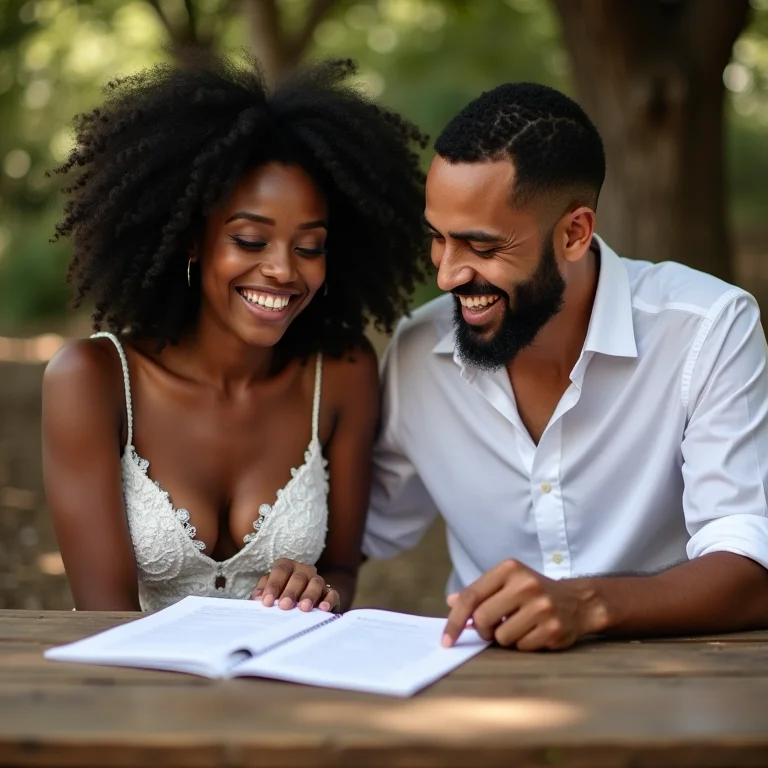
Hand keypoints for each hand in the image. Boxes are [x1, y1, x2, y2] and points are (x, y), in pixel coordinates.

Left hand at [251, 558, 339, 611]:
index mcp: (287, 567)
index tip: (267, 602)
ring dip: (309, 595)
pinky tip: (322, 608)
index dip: (273, 585)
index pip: (280, 569)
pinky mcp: (331, 594)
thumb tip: (256, 599)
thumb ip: (262, 595)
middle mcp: (304, 571)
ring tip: (303, 608)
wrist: (305, 607)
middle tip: (284, 606)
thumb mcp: (270, 595)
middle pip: (298, 577)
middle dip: (290, 592)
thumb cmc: (282, 599)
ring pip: (316, 583)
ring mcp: (318, 581)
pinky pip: (332, 594)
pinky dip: (328, 600)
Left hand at [442, 559, 604, 650]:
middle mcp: (525, 585)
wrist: (576, 602)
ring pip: (501, 637)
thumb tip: (451, 601)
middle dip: (483, 629)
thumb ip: (479, 591)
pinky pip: (521, 647)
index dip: (455, 620)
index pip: (471, 596)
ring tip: (518, 626)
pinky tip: (533, 632)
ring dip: (504, 638)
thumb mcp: (506, 582)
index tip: (446, 640)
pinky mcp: (552, 629)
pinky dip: (522, 644)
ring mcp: (541, 607)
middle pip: (482, 619)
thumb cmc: (532, 593)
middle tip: (492, 627)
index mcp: (509, 569)